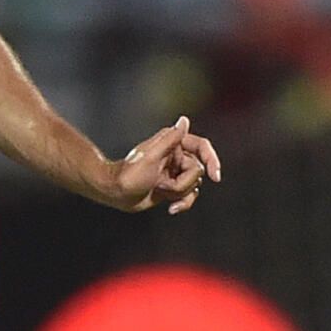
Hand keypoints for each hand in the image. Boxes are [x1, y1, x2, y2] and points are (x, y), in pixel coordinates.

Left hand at [100, 115, 222, 214]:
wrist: (116, 193)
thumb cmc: (129, 174)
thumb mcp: (151, 156)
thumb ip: (170, 139)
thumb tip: (184, 120)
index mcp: (172, 143)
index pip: (201, 147)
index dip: (211, 159)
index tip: (215, 176)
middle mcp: (176, 156)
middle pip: (197, 171)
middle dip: (182, 183)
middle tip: (161, 186)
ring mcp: (175, 172)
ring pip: (194, 185)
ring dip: (179, 193)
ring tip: (159, 191)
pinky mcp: (172, 187)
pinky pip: (188, 196)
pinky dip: (182, 203)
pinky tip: (171, 209)